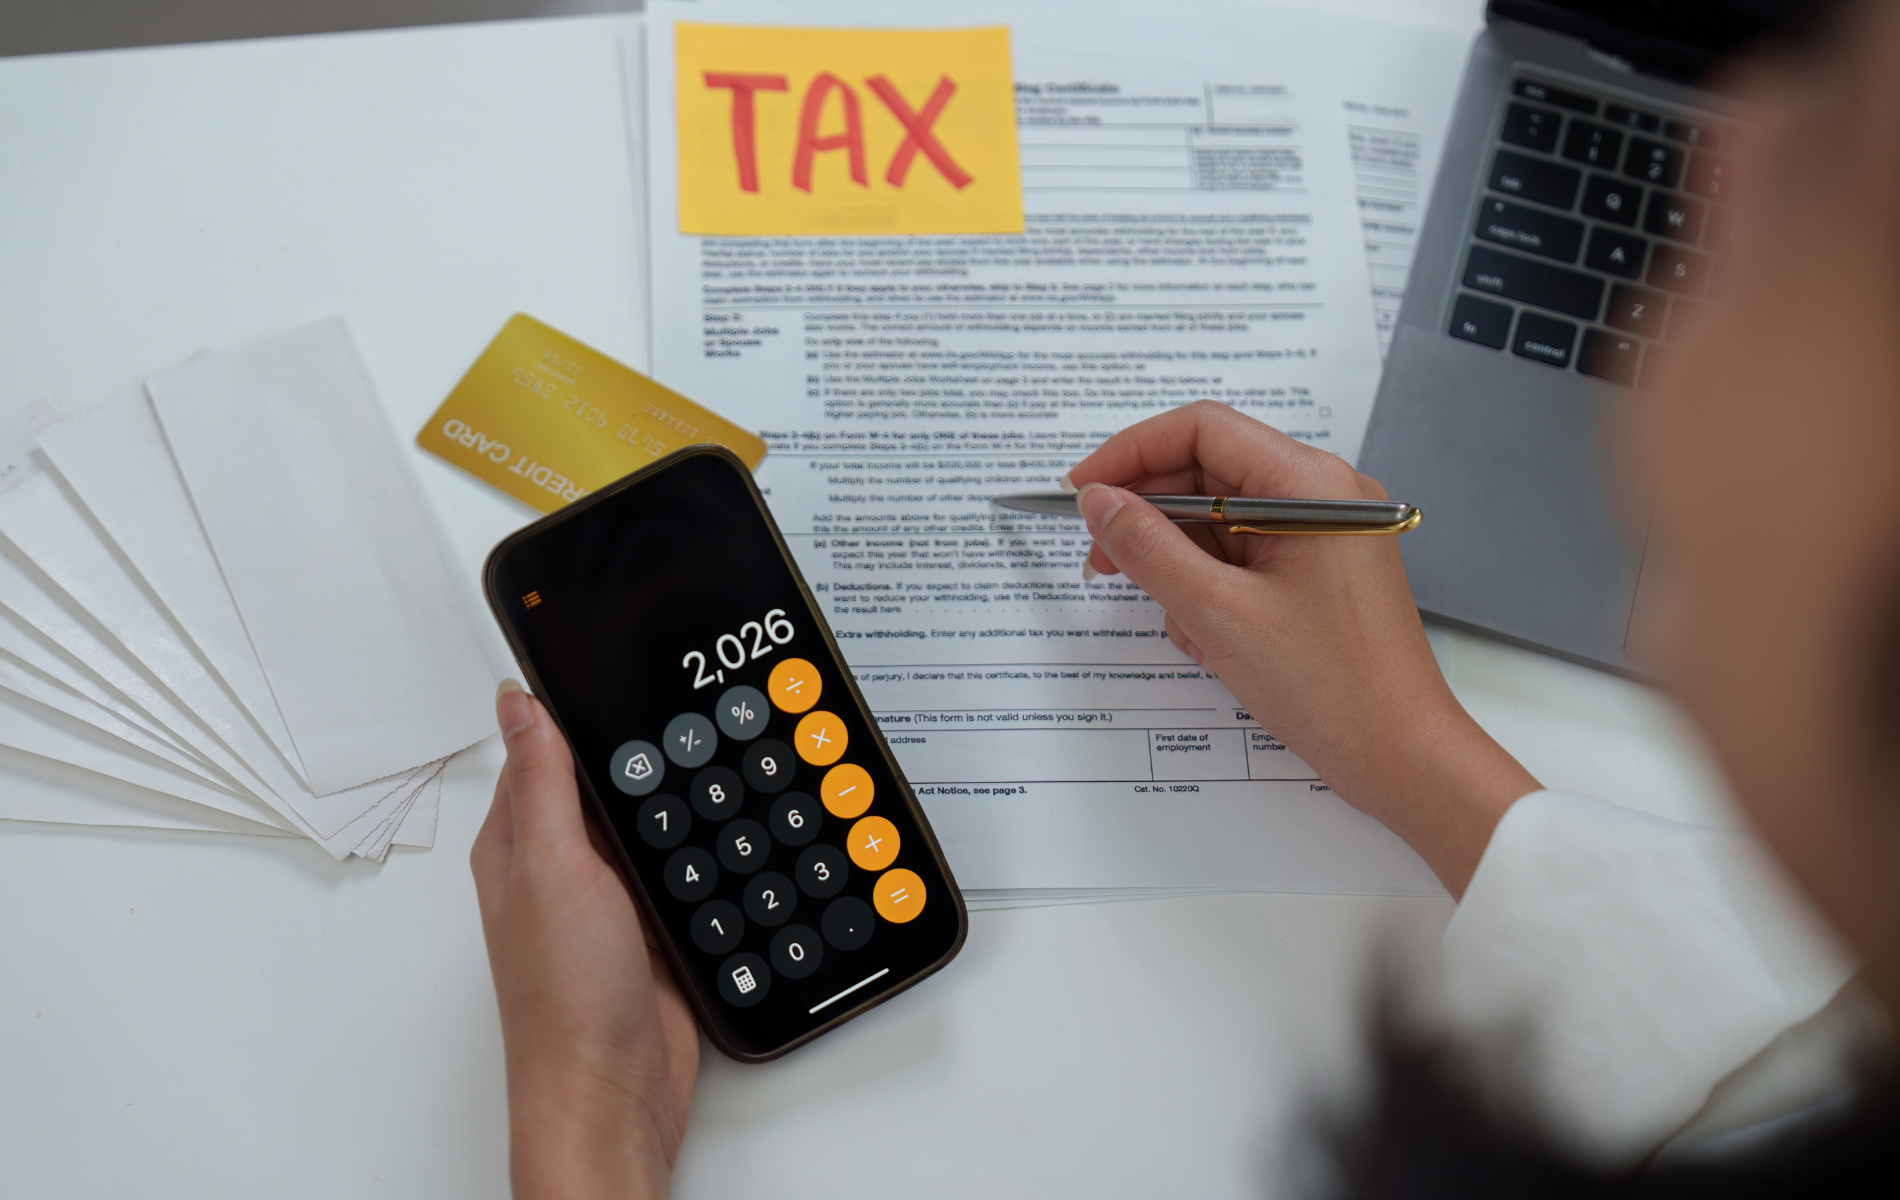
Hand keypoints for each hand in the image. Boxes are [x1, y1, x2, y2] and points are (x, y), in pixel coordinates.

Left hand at [472, 680, 698, 1199]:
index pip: (544, 748)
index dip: (574, 703)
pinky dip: (703, 847)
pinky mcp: (655, 928)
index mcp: (520, 842)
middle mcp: (562, 866)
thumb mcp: (552, 868)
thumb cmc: (564, 995)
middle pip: (605, 782)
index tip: (612, 653)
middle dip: (641, 749)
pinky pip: (682, 867)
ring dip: (676, 800)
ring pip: (650, 822)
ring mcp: (611, 899)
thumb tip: (519, 701)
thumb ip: (543, 784)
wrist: (615, 1089)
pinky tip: (728, 827)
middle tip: (687, 698)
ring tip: (715, 750)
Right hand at [1065, 401, 1536, 894]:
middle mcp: (1322, 493)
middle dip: (1149, 515)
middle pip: (1209, 472)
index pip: (1202, 430)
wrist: (1402, 754)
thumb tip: (1099, 501)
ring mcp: (1323, 532)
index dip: (1131, 452)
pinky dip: (1211, 588)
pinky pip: (1243, 555)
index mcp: (1310, 484)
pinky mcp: (1318, 569)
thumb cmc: (1333, 686)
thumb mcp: (1218, 613)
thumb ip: (1148, 548)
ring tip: (1181, 622)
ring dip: (1180, 564)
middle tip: (1101, 558)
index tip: (1082, 490)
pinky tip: (1211, 638)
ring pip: (1220, 520)